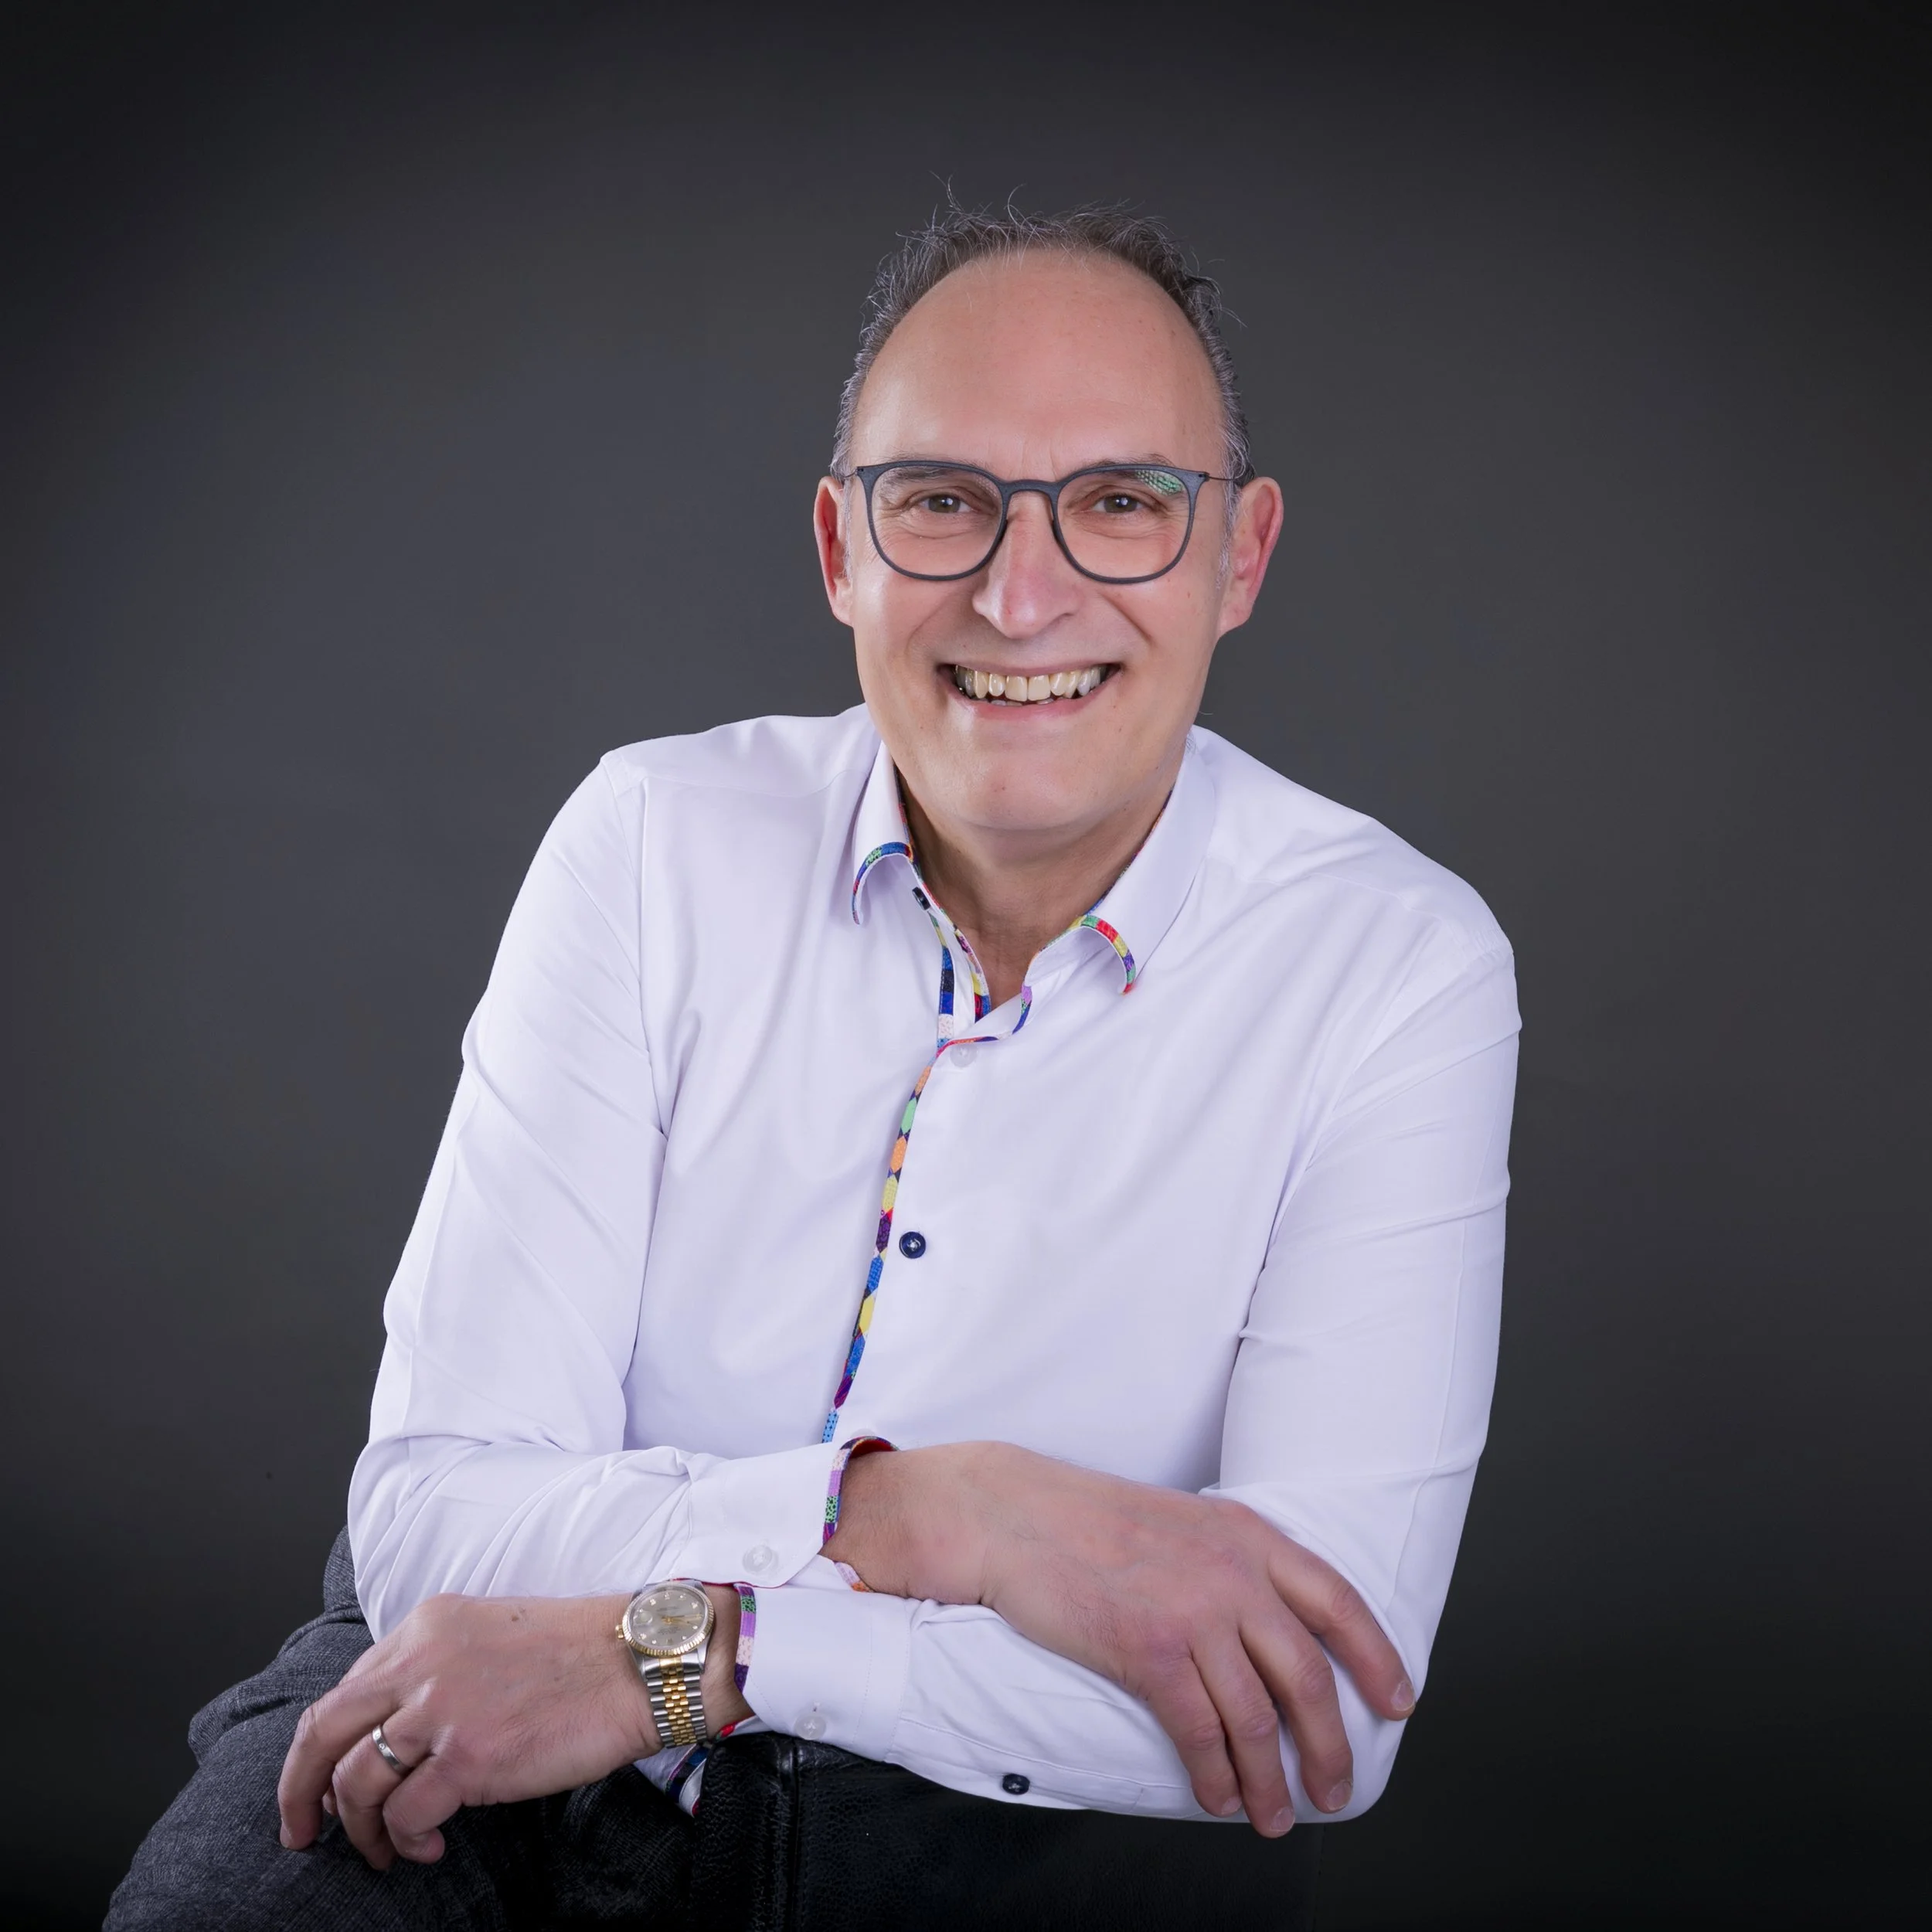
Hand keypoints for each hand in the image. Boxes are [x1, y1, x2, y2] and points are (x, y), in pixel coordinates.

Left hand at [277, 1584, 747, 1868]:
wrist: (639, 1663)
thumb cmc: (579, 1652)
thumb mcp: (491, 1632)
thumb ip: (435, 1668)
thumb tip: (393, 1733)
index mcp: (427, 1625)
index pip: (344, 1690)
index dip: (321, 1747)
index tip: (321, 1783)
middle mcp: (423, 1661)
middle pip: (323, 1732)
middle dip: (300, 1791)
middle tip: (302, 1831)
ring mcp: (443, 1709)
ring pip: (357, 1783)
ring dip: (362, 1830)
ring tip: (387, 1850)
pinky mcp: (469, 1757)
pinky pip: (406, 1815)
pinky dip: (407, 1840)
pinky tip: (428, 1848)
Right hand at [823, 1444, 1412, 1835]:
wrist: (1016, 1515)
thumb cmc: (1089, 1520)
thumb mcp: (1184, 1522)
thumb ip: (1230, 1563)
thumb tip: (1264, 1628)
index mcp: (1248, 1536)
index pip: (1338, 1601)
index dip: (1376, 1657)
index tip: (1398, 1703)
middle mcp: (1233, 1573)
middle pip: (1308, 1675)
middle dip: (1330, 1746)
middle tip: (1332, 1791)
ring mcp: (1193, 1611)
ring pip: (1257, 1717)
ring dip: (1270, 1780)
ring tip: (1270, 1816)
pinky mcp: (1148, 1649)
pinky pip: (1200, 1731)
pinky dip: (1216, 1774)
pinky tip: (1218, 1795)